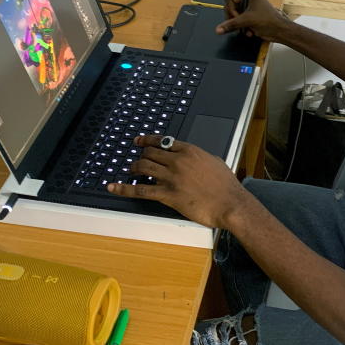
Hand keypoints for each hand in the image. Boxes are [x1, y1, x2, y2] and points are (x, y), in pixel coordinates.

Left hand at [106, 135, 258, 228]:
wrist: (230, 203)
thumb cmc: (227, 186)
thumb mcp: (215, 162)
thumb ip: (201, 157)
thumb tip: (196, 158)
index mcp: (190, 151)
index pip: (163, 142)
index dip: (148, 140)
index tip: (140, 141)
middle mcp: (178, 161)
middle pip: (150, 153)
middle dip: (141, 155)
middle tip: (137, 160)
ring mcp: (171, 177)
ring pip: (143, 167)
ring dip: (134, 167)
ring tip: (130, 170)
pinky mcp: (167, 194)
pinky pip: (140, 189)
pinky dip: (124, 188)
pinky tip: (114, 187)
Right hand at [216, 0, 292, 41]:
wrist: (279, 31)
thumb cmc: (268, 21)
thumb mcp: (247, 21)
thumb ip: (231, 24)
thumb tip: (218, 29)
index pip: (230, 0)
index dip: (231, 11)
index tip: (237, 18)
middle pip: (231, 8)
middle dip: (235, 19)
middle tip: (239, 24)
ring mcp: (250, 7)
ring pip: (235, 16)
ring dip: (239, 25)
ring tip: (246, 29)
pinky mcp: (251, 16)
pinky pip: (239, 21)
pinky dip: (243, 27)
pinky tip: (250, 31)